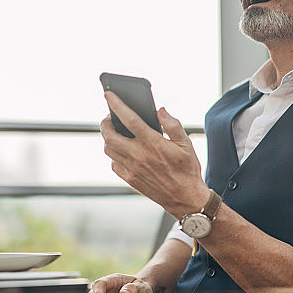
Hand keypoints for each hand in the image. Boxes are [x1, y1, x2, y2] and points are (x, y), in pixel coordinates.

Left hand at [101, 91, 209, 216]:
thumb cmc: (187, 170)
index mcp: (153, 144)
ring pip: (109, 149)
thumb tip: (160, 110)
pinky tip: (122, 150)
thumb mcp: (187, 144)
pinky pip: (114, 163)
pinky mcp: (130, 179)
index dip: (116, 105)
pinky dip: (114, 154)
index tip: (108, 94)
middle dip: (105, 123)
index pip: (129, 119)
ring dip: (108, 138)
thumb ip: (173, 124)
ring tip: (115, 132)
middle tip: (109, 117)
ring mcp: (132, 169)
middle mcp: (139, 156)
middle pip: (110, 135)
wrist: (186, 199)